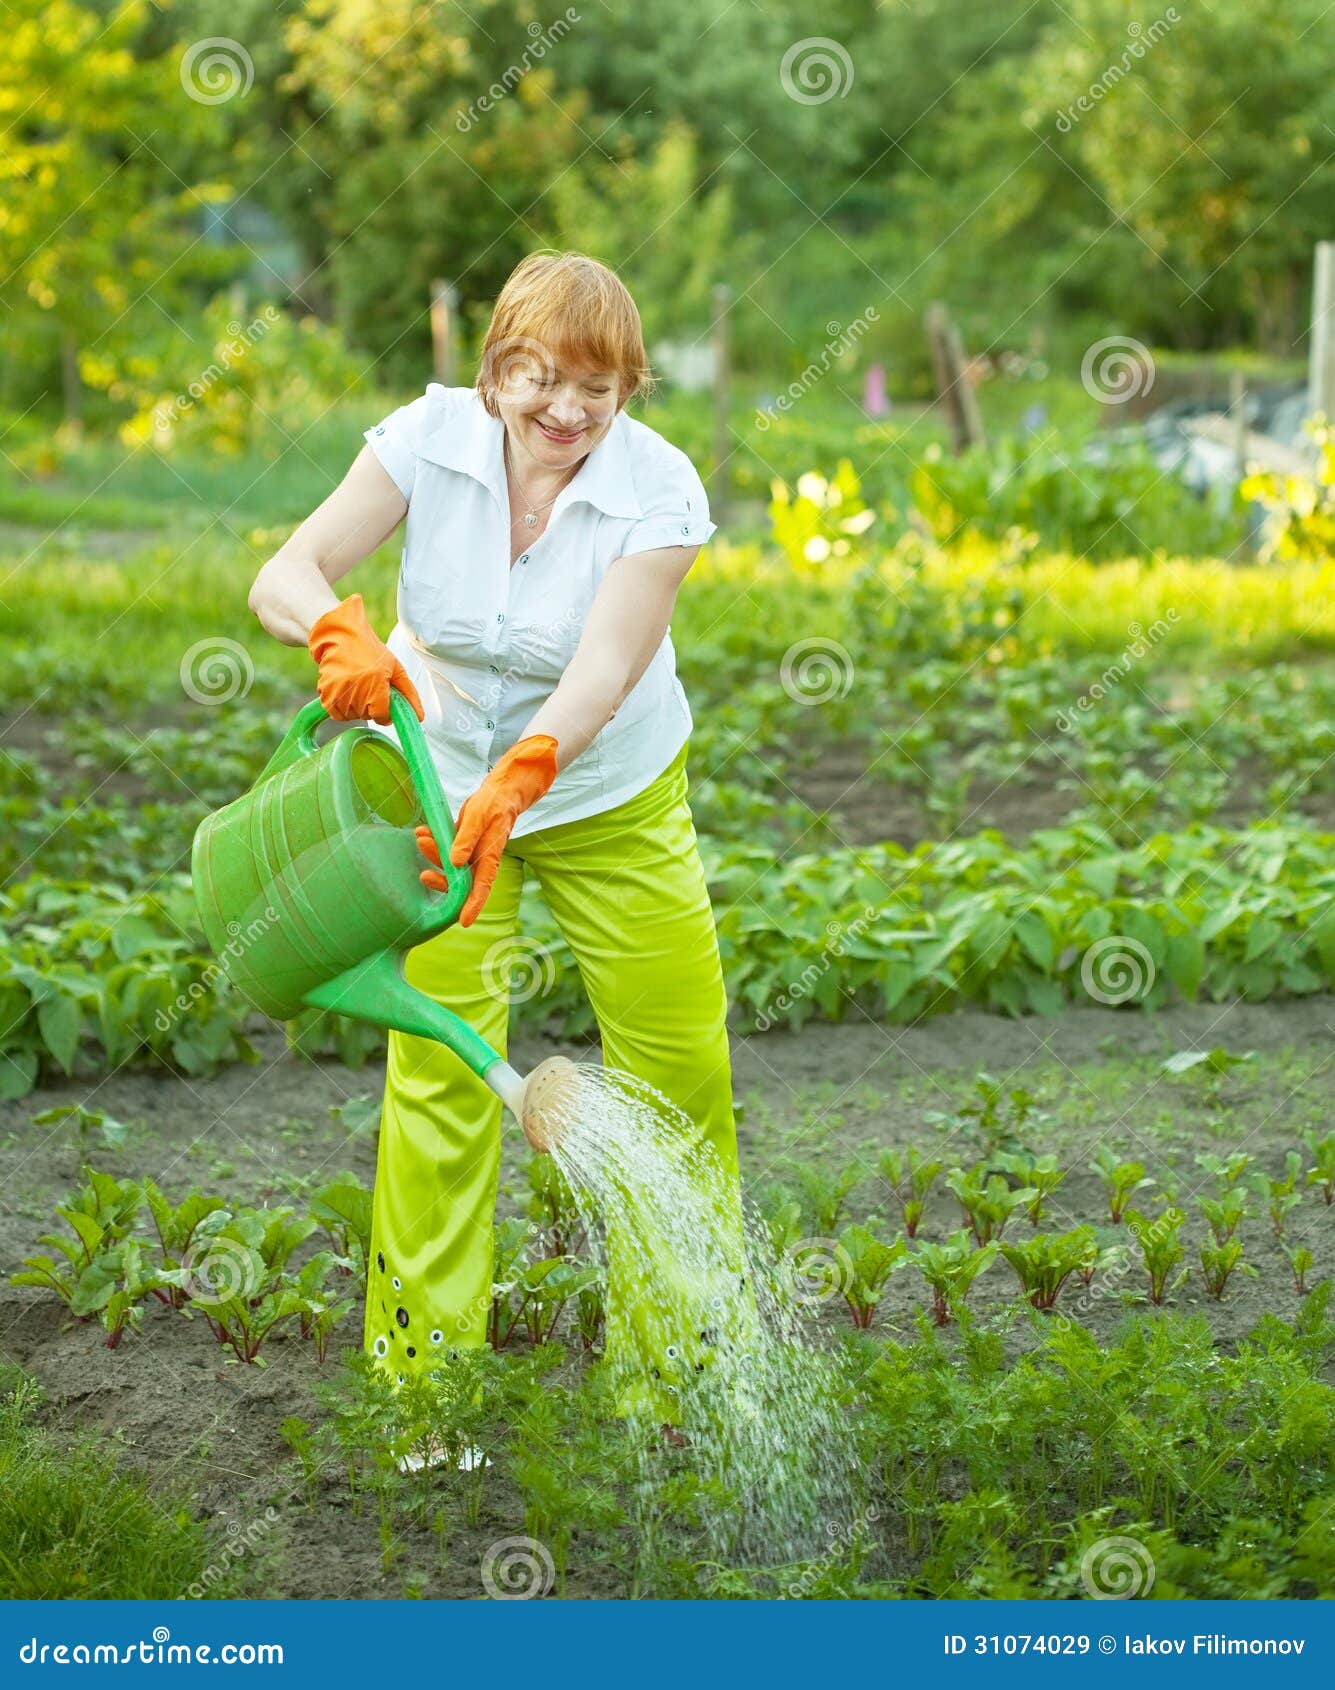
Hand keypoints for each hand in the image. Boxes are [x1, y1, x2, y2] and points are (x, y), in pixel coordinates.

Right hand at [307, 592, 423, 722]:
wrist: (341, 636)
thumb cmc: (371, 651)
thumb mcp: (395, 668)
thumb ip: (409, 694)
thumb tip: (420, 718)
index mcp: (375, 682)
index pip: (381, 716)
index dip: (385, 712)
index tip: (384, 702)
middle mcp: (356, 689)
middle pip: (366, 716)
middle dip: (371, 707)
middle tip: (369, 687)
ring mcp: (338, 691)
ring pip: (351, 716)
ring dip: (356, 708)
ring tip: (357, 687)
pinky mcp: (325, 692)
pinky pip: (336, 713)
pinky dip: (341, 707)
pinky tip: (346, 691)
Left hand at [414, 734, 558, 924]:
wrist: (501, 791)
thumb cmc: (494, 803)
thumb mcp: (479, 817)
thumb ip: (466, 838)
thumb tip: (454, 862)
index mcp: (489, 857)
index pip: (481, 887)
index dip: (472, 905)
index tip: (464, 921)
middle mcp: (480, 860)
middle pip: (459, 881)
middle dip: (440, 880)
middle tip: (423, 875)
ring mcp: (470, 852)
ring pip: (449, 865)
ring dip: (433, 854)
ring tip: (420, 836)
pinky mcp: (462, 843)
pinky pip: (445, 850)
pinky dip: (433, 843)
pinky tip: (423, 831)